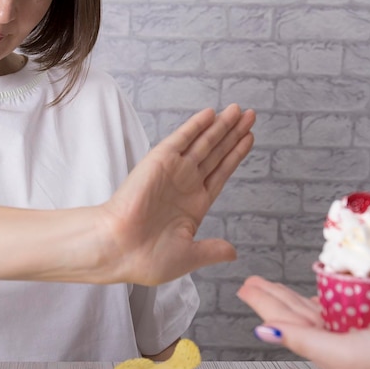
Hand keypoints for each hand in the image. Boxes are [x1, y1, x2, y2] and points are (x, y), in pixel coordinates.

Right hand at [100, 104, 254, 284]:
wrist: (119, 249)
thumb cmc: (147, 257)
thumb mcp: (189, 256)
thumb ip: (212, 250)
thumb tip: (233, 252)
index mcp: (195, 205)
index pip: (221, 173)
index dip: (236, 155)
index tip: (249, 138)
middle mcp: (186, 184)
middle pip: (217, 153)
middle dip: (234, 134)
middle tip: (250, 115)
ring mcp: (174, 171)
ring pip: (204, 142)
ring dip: (221, 126)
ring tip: (238, 110)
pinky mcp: (160, 161)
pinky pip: (182, 139)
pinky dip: (196, 125)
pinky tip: (211, 114)